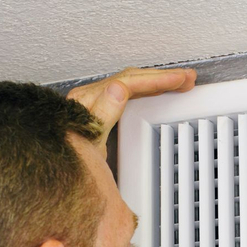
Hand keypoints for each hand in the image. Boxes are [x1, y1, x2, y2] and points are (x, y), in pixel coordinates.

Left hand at [67, 67, 196, 152]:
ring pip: (132, 84)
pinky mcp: (100, 112)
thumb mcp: (88, 139)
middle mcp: (92, 98)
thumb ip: (103, 113)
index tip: (178, 81)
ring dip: (157, 81)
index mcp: (90, 102)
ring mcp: (96, 104)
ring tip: (180, 82)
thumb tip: (119, 89)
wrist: (59, 169)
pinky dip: (146, 91)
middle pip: (132, 79)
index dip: (156, 80)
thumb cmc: (71, 159)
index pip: (129, 82)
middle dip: (162, 77)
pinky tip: (157, 93)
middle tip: (187, 78)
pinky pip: (128, 93)